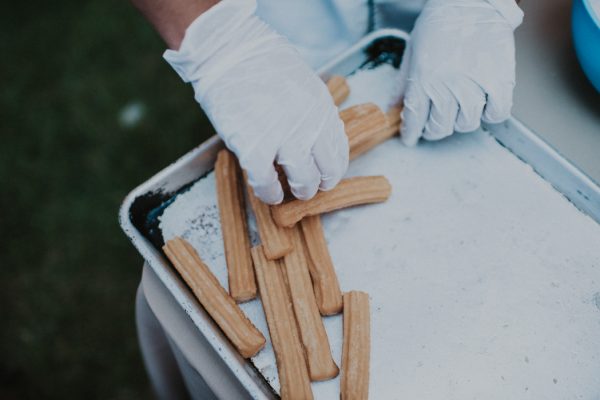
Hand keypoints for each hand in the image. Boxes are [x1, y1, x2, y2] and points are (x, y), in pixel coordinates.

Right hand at [164, 0, 348, 203]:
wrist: (228, 52)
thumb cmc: (261, 64)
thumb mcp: (303, 84)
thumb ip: (313, 113)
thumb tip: (316, 141)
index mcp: (322, 108)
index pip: (339, 152)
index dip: (333, 170)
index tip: (325, 175)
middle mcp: (309, 125)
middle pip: (326, 172)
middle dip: (319, 184)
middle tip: (308, 187)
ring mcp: (283, 138)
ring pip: (304, 182)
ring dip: (300, 192)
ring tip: (290, 191)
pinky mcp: (254, 148)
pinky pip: (267, 184)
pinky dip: (270, 194)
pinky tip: (269, 193)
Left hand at [398, 0, 523, 145]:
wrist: (472, 1)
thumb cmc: (440, 22)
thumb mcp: (412, 51)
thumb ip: (403, 82)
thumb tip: (392, 105)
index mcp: (422, 79)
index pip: (414, 120)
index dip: (411, 134)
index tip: (411, 138)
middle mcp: (446, 86)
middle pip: (439, 128)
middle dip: (433, 130)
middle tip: (434, 123)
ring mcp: (474, 85)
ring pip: (466, 124)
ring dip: (460, 121)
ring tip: (459, 108)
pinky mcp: (499, 81)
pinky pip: (497, 113)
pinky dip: (491, 114)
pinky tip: (485, 105)